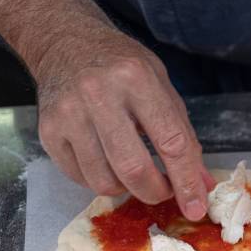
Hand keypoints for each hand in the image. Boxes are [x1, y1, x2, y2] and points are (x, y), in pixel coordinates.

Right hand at [36, 29, 213, 220]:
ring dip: (127, 189)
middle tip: (164, 191)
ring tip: (135, 172)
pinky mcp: (48, 131)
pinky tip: (108, 162)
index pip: (170, 142)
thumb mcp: (162, 87)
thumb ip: (183, 135)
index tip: (197, 208)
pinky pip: (80, 178)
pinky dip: (101, 181)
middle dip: (155, 193)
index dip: (187, 181)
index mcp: (137, 79)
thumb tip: (202, 184)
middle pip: (133, 169)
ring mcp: (68, 114)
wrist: (66, 43)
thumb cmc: (122, 66)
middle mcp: (99, 94)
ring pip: (104, 181)